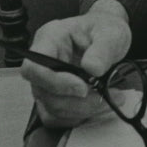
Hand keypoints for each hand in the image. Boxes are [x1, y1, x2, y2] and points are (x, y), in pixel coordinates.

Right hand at [20, 0, 131, 127]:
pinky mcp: (54, 95)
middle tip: (105, 96)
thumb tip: (92, 69)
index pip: (35, 67)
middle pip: (43, 92)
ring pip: (51, 108)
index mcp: (50, 38)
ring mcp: (46, 80)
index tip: (84, 88)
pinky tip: (98, 108)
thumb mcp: (111, 32)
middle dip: (76, 101)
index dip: (55, 82)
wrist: (109, 36)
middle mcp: (43, 60)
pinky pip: (58, 116)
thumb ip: (103, 49)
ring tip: (109, 100)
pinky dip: (78, 117)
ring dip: (81, 111)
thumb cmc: (105, 29)